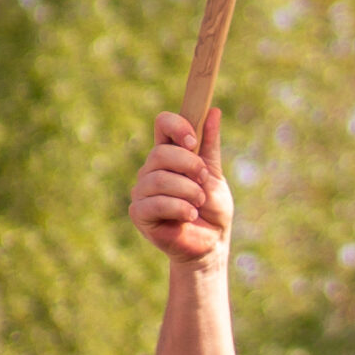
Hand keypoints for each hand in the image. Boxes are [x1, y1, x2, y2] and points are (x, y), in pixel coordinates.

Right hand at [129, 109, 232, 262]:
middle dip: (189, 165)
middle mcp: (152, 169)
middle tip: (204, 180)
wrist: (211, 244)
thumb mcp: (215, 173)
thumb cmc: (212, 209)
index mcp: (170, 154)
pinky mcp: (139, 213)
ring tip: (199, 202)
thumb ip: (210, 145)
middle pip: (160, 152)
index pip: (163, 124)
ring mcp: (143, 191)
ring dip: (187, 190)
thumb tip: (214, 111)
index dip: (177, 126)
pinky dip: (179, 208)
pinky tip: (190, 215)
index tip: (193, 141)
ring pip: (159, 178)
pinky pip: (156, 202)